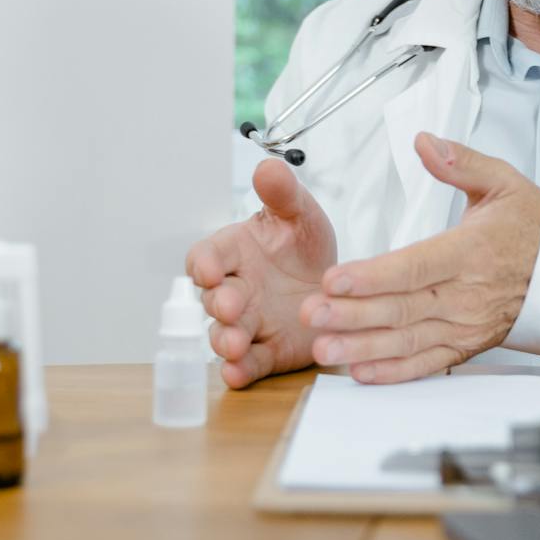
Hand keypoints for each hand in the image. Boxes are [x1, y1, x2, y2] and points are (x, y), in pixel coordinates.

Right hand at [187, 159, 335, 388]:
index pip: (207, 256)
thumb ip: (283, 193)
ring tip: (233, 344)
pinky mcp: (266, 352)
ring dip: (224, 340)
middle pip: (214, 299)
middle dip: (219, 304)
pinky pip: (249, 364)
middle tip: (230, 306)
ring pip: (225, 335)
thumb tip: (267, 166)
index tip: (209, 270)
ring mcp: (249, 324)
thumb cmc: (304, 246)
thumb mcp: (300, 214)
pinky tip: (238, 373)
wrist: (335, 285)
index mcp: (235, 253)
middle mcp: (234, 290)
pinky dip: (241, 370)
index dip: (205, 264)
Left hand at [298, 133, 539, 382]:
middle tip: (311, 313)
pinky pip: (426, 363)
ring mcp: (466, 325)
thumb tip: (425, 142)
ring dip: (363, 346)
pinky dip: (393, 372)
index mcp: (471, 251)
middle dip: (352, 314)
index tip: (335, 279)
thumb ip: (461, 162)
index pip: (416, 266)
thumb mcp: (504, 183)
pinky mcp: (465, 346)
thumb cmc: (533, 229)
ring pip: (408, 340)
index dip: (373, 276)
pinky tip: (360, 371)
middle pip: (403, 307)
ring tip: (324, 348)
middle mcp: (467, 294)